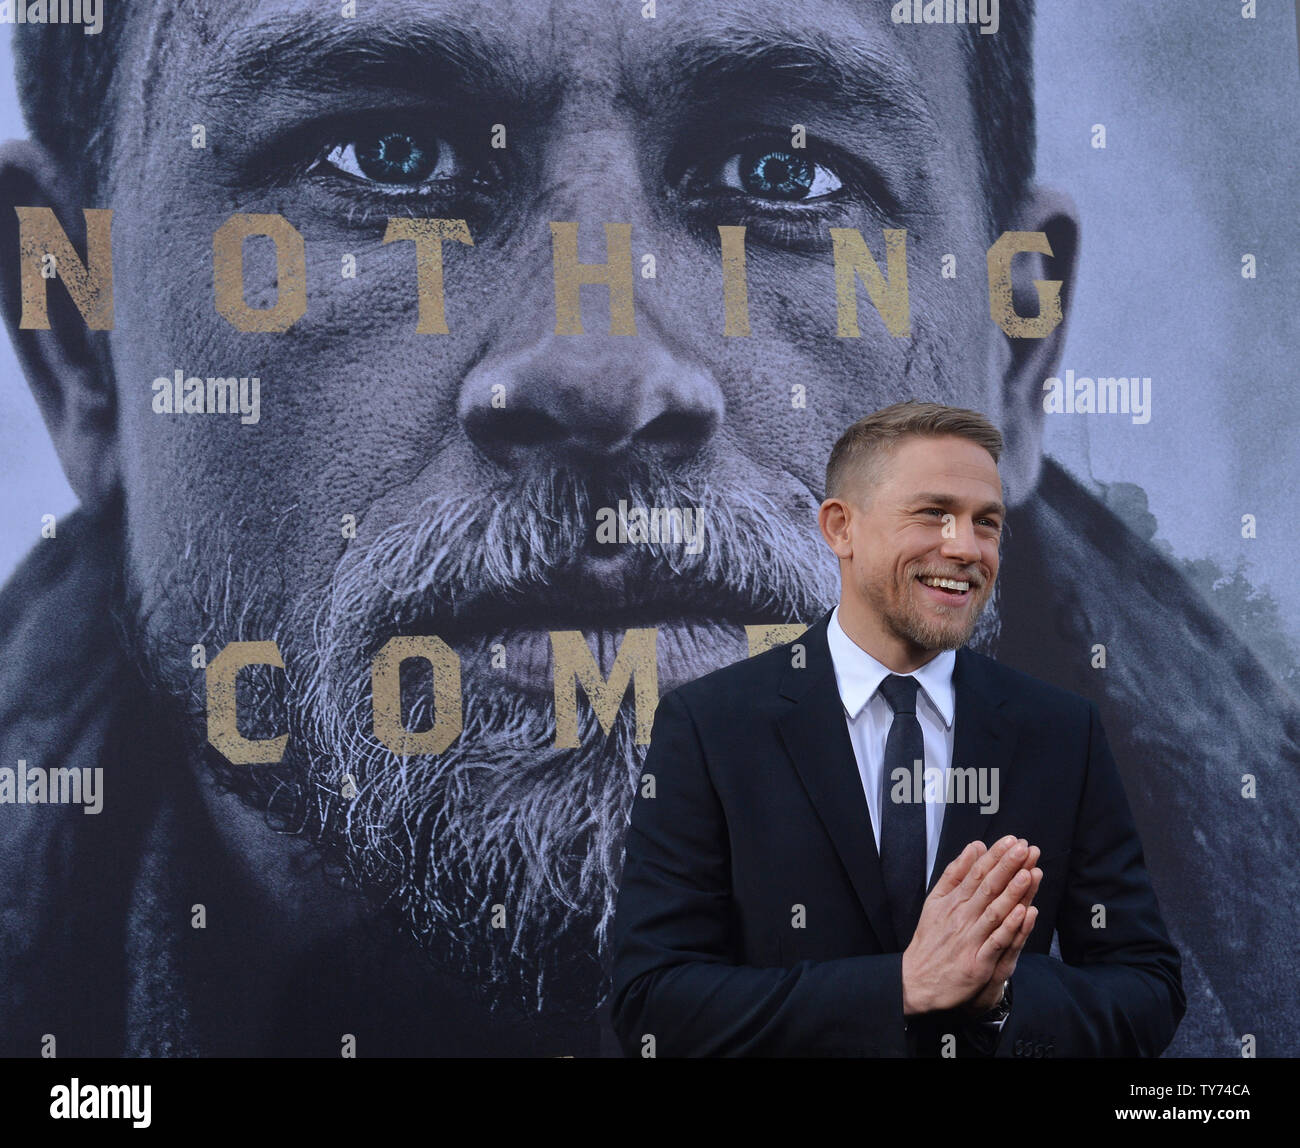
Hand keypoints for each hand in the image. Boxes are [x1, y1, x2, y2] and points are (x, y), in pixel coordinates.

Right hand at [901, 836, 1038, 1014]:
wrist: (917, 981)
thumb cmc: (930, 940)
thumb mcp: (936, 900)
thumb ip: (956, 872)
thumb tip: (975, 846)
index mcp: (953, 901)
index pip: (977, 874)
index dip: (995, 857)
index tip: (1011, 841)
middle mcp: (961, 917)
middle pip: (987, 888)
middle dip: (1007, 867)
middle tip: (1023, 849)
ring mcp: (970, 939)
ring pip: (994, 912)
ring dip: (1012, 893)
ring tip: (1028, 874)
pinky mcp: (977, 962)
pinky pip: (996, 942)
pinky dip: (1009, 928)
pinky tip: (1023, 914)